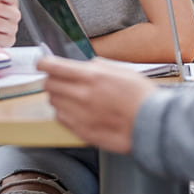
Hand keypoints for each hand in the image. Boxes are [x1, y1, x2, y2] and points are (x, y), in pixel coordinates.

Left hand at [38, 56, 156, 153]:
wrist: (151, 124)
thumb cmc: (141, 97)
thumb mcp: (122, 71)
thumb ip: (99, 66)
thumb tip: (85, 65)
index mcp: (91, 76)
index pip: (52, 66)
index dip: (43, 63)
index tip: (42, 63)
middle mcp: (81, 95)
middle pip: (48, 85)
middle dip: (52, 80)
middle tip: (62, 80)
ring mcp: (79, 115)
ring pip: (53, 102)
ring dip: (59, 97)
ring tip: (76, 97)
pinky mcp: (81, 131)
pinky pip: (60, 118)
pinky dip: (64, 113)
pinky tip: (79, 111)